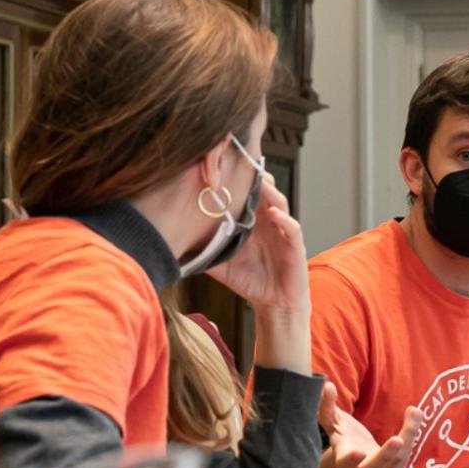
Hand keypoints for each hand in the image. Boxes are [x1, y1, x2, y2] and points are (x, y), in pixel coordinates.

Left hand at [207, 175, 308, 315]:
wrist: (273, 302)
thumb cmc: (248, 280)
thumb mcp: (220, 264)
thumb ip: (203, 251)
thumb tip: (173, 245)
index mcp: (251, 222)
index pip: (245, 195)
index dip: (236, 182)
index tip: (220, 168)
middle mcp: (267, 222)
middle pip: (264, 192)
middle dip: (254, 178)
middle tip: (240, 164)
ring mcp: (282, 231)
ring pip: (280, 203)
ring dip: (270, 192)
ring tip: (259, 183)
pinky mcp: (295, 246)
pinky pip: (292, 228)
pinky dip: (284, 219)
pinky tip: (273, 213)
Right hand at [313, 388, 421, 467]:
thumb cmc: (344, 440)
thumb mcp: (335, 424)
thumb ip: (328, 407)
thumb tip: (327, 385)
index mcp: (343, 461)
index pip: (345, 461)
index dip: (350, 458)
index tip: (357, 453)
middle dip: (385, 455)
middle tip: (397, 440)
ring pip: (397, 458)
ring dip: (407, 434)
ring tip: (413, 411)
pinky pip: (406, 454)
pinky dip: (411, 433)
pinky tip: (414, 414)